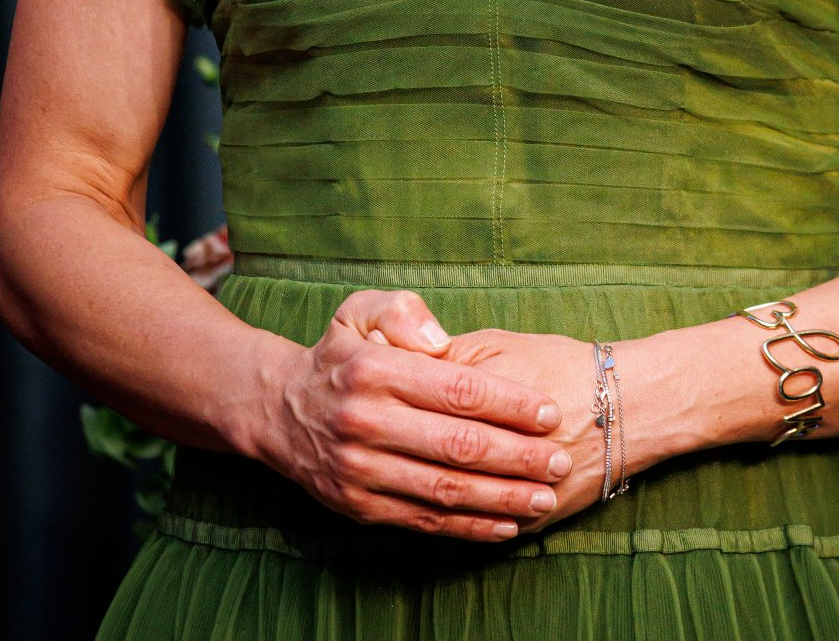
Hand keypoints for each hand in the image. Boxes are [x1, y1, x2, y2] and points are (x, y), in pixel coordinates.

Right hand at [255, 288, 574, 541]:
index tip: (548, 411)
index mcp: (374, 371)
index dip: (507, 403)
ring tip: (543, 498)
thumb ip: (402, 310)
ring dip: (501, 499)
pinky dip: (468, 527)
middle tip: (559, 459)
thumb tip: (440, 339)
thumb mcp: (359, 310)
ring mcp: (360, 470)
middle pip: (456, 446)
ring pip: (443, 490)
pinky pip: (423, 520)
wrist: (279, 411)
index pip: (455, 390)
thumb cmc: (340, 354)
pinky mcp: (359, 506)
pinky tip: (505, 525)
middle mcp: (365, 423)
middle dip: (516, 457)